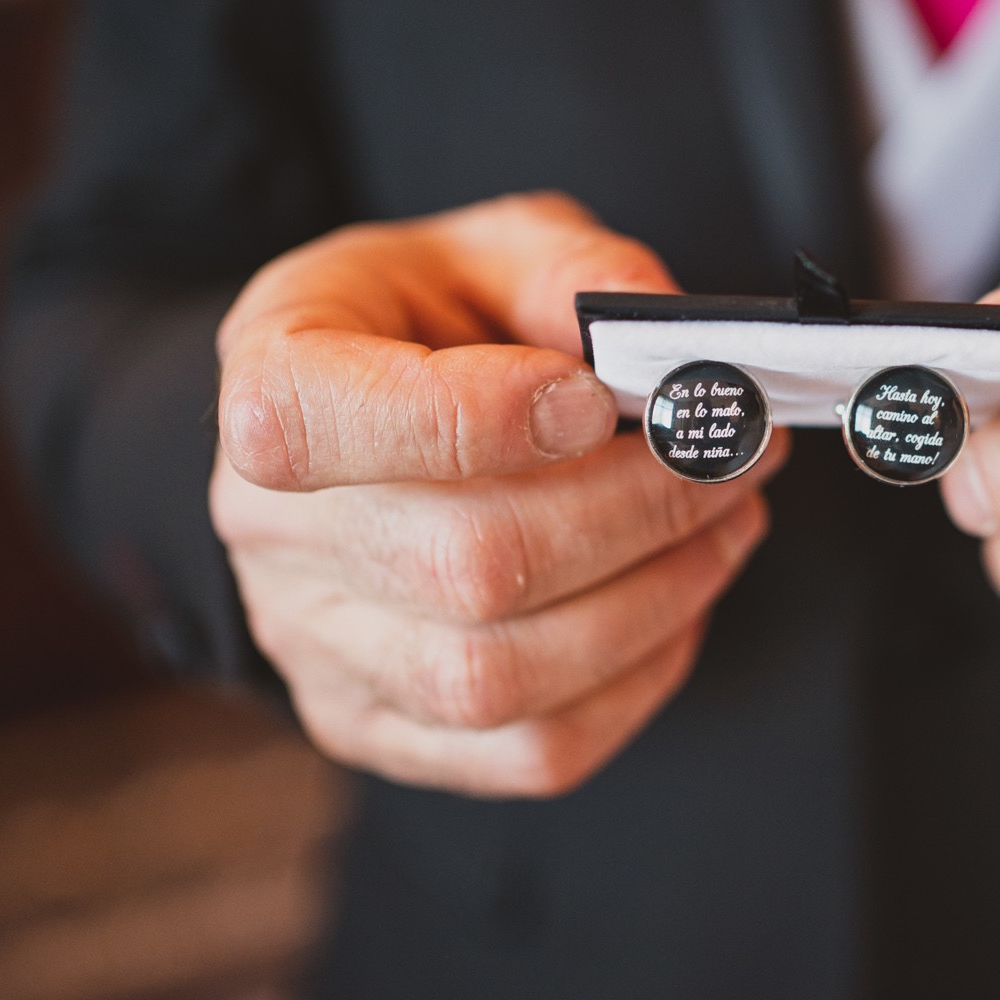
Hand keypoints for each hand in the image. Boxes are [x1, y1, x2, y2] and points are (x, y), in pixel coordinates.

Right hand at [210, 193, 784, 795]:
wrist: (367, 413)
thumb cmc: (430, 321)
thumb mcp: (491, 247)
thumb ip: (576, 272)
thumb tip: (668, 329)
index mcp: (270, 378)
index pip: (314, 425)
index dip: (471, 420)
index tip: (595, 399)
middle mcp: (266, 529)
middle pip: (461, 565)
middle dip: (638, 511)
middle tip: (734, 454)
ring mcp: (313, 645)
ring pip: (498, 677)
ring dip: (656, 601)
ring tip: (729, 522)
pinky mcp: (375, 724)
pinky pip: (526, 753)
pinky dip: (637, 685)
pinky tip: (680, 604)